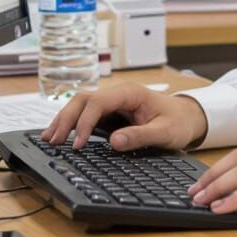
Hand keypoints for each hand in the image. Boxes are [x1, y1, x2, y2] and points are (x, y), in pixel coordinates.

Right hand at [41, 83, 206, 151]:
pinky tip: (61, 136)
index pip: (98, 103)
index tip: (79, 144)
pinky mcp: (110, 114)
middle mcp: (118, 94)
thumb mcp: (165, 132)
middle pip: (83, 100)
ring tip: (49, 139)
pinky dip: (72, 125)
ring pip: (81, 106)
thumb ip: (141, 135)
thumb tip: (114, 141)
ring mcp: (113, 103)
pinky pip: (86, 115)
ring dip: (64, 120)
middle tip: (53, 141)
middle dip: (66, 119)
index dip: (85, 122)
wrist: (188, 118)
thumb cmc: (178, 121)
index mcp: (130, 93)